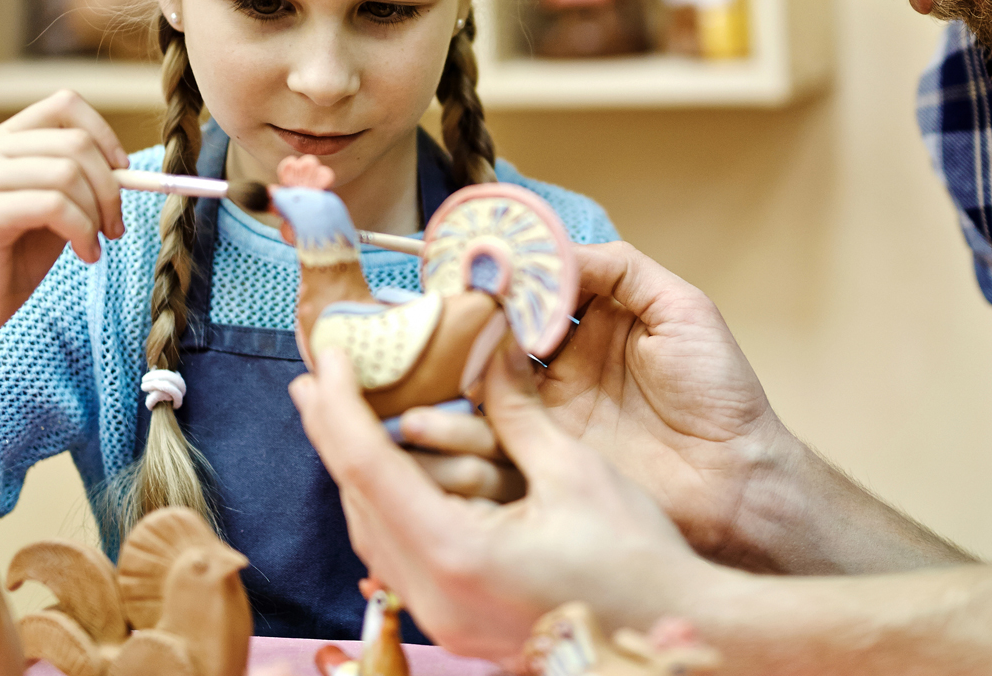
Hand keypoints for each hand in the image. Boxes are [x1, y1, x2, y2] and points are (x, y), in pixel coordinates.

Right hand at [0, 90, 128, 414]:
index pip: (65, 105)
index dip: (105, 135)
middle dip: (111, 186)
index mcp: (4, 140)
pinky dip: (82, 231)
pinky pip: (54, 205)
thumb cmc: (15, 256)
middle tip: (115, 226)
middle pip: (75, 142)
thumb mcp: (58, 206)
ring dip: (97, 214)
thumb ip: (83, 179)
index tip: (123, 174)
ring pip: (68, 173)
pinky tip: (84, 255)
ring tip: (95, 244)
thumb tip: (127, 167)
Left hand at [291, 345, 714, 664]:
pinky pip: (399, 560)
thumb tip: (491, 353)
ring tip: (341, 419)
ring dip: (355, 473)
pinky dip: (386, 509)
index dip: (341, 407)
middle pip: (359, 502)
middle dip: (334, 434)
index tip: (329, 359)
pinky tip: (389, 478)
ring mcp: (444, 617)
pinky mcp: (459, 622)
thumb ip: (519, 414)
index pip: (370, 467)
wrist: (674, 637)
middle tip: (318, 378)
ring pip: (372, 535)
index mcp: (456, 552)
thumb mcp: (575, 472)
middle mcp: (436, 593)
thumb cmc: (636, 562)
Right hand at [427, 242, 968, 574]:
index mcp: (594, 319)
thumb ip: (619, 268)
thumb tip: (553, 250)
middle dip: (469, 314)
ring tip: (431, 345)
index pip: (535, 285)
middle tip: (439, 302)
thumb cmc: (720, 392)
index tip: (470, 260)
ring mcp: (547, 406)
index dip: (503, 272)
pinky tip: (441, 394)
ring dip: (457, 360)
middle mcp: (561, 360)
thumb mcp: (682, 308)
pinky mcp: (540, 451)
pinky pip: (490, 428)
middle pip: (499, 328)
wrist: (733, 481)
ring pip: (483, 375)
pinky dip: (462, 413)